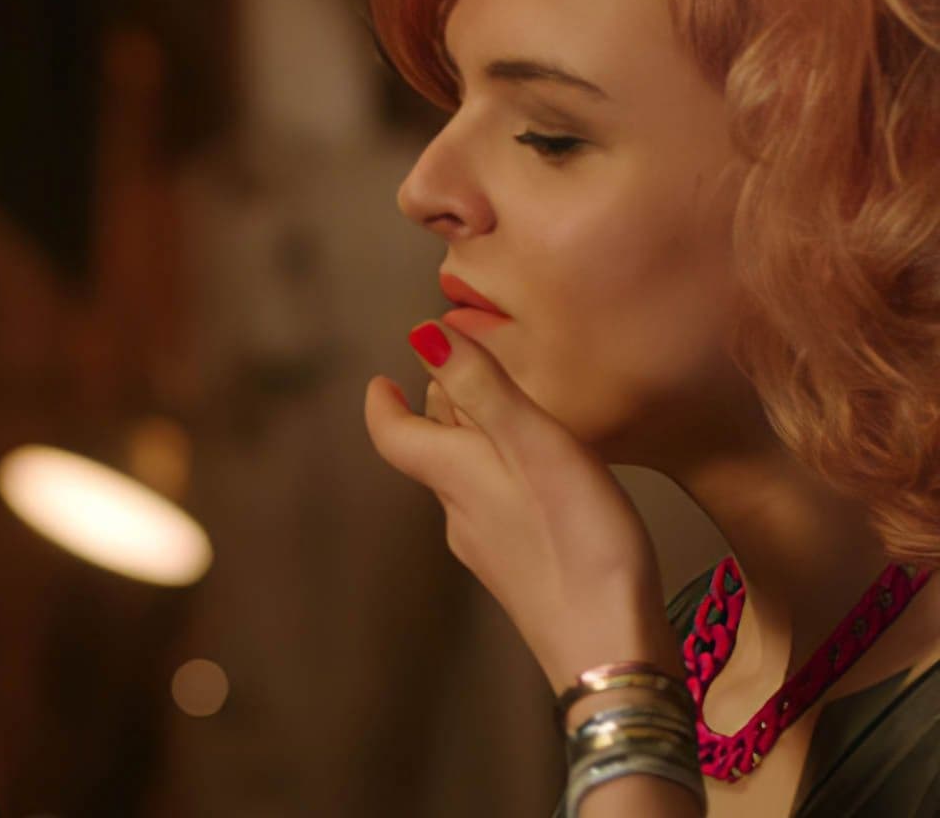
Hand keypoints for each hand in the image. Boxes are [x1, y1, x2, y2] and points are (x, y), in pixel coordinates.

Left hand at [363, 320, 680, 689]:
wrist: (611, 655)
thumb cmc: (580, 545)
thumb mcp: (535, 447)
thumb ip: (483, 389)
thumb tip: (422, 336)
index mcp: (455, 477)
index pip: (394, 436)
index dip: (382, 404)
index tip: (380, 380)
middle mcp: (461, 515)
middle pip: (435, 452)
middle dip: (441, 409)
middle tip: (455, 375)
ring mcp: (492, 551)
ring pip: (470, 481)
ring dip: (479, 443)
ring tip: (509, 415)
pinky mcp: (526, 575)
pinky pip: (502, 512)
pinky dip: (509, 480)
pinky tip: (547, 483)